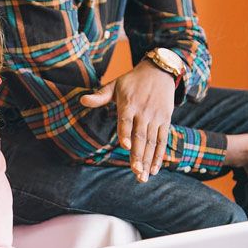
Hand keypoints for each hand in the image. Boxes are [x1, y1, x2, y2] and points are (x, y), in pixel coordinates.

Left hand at [81, 60, 175, 180]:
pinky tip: (154, 169)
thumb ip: (99, 96)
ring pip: (152, 141)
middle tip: (136, 172)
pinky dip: (159, 155)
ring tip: (143, 176)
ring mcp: (155, 117)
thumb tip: (82, 100)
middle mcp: (143, 111)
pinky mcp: (165, 120)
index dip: (125, 133)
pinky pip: (162, 140)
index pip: (126, 120)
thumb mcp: (114, 85)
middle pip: (141, 136)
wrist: (159, 71)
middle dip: (138, 156)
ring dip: (148, 160)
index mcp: (129, 103)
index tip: (125, 147)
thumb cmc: (132, 81)